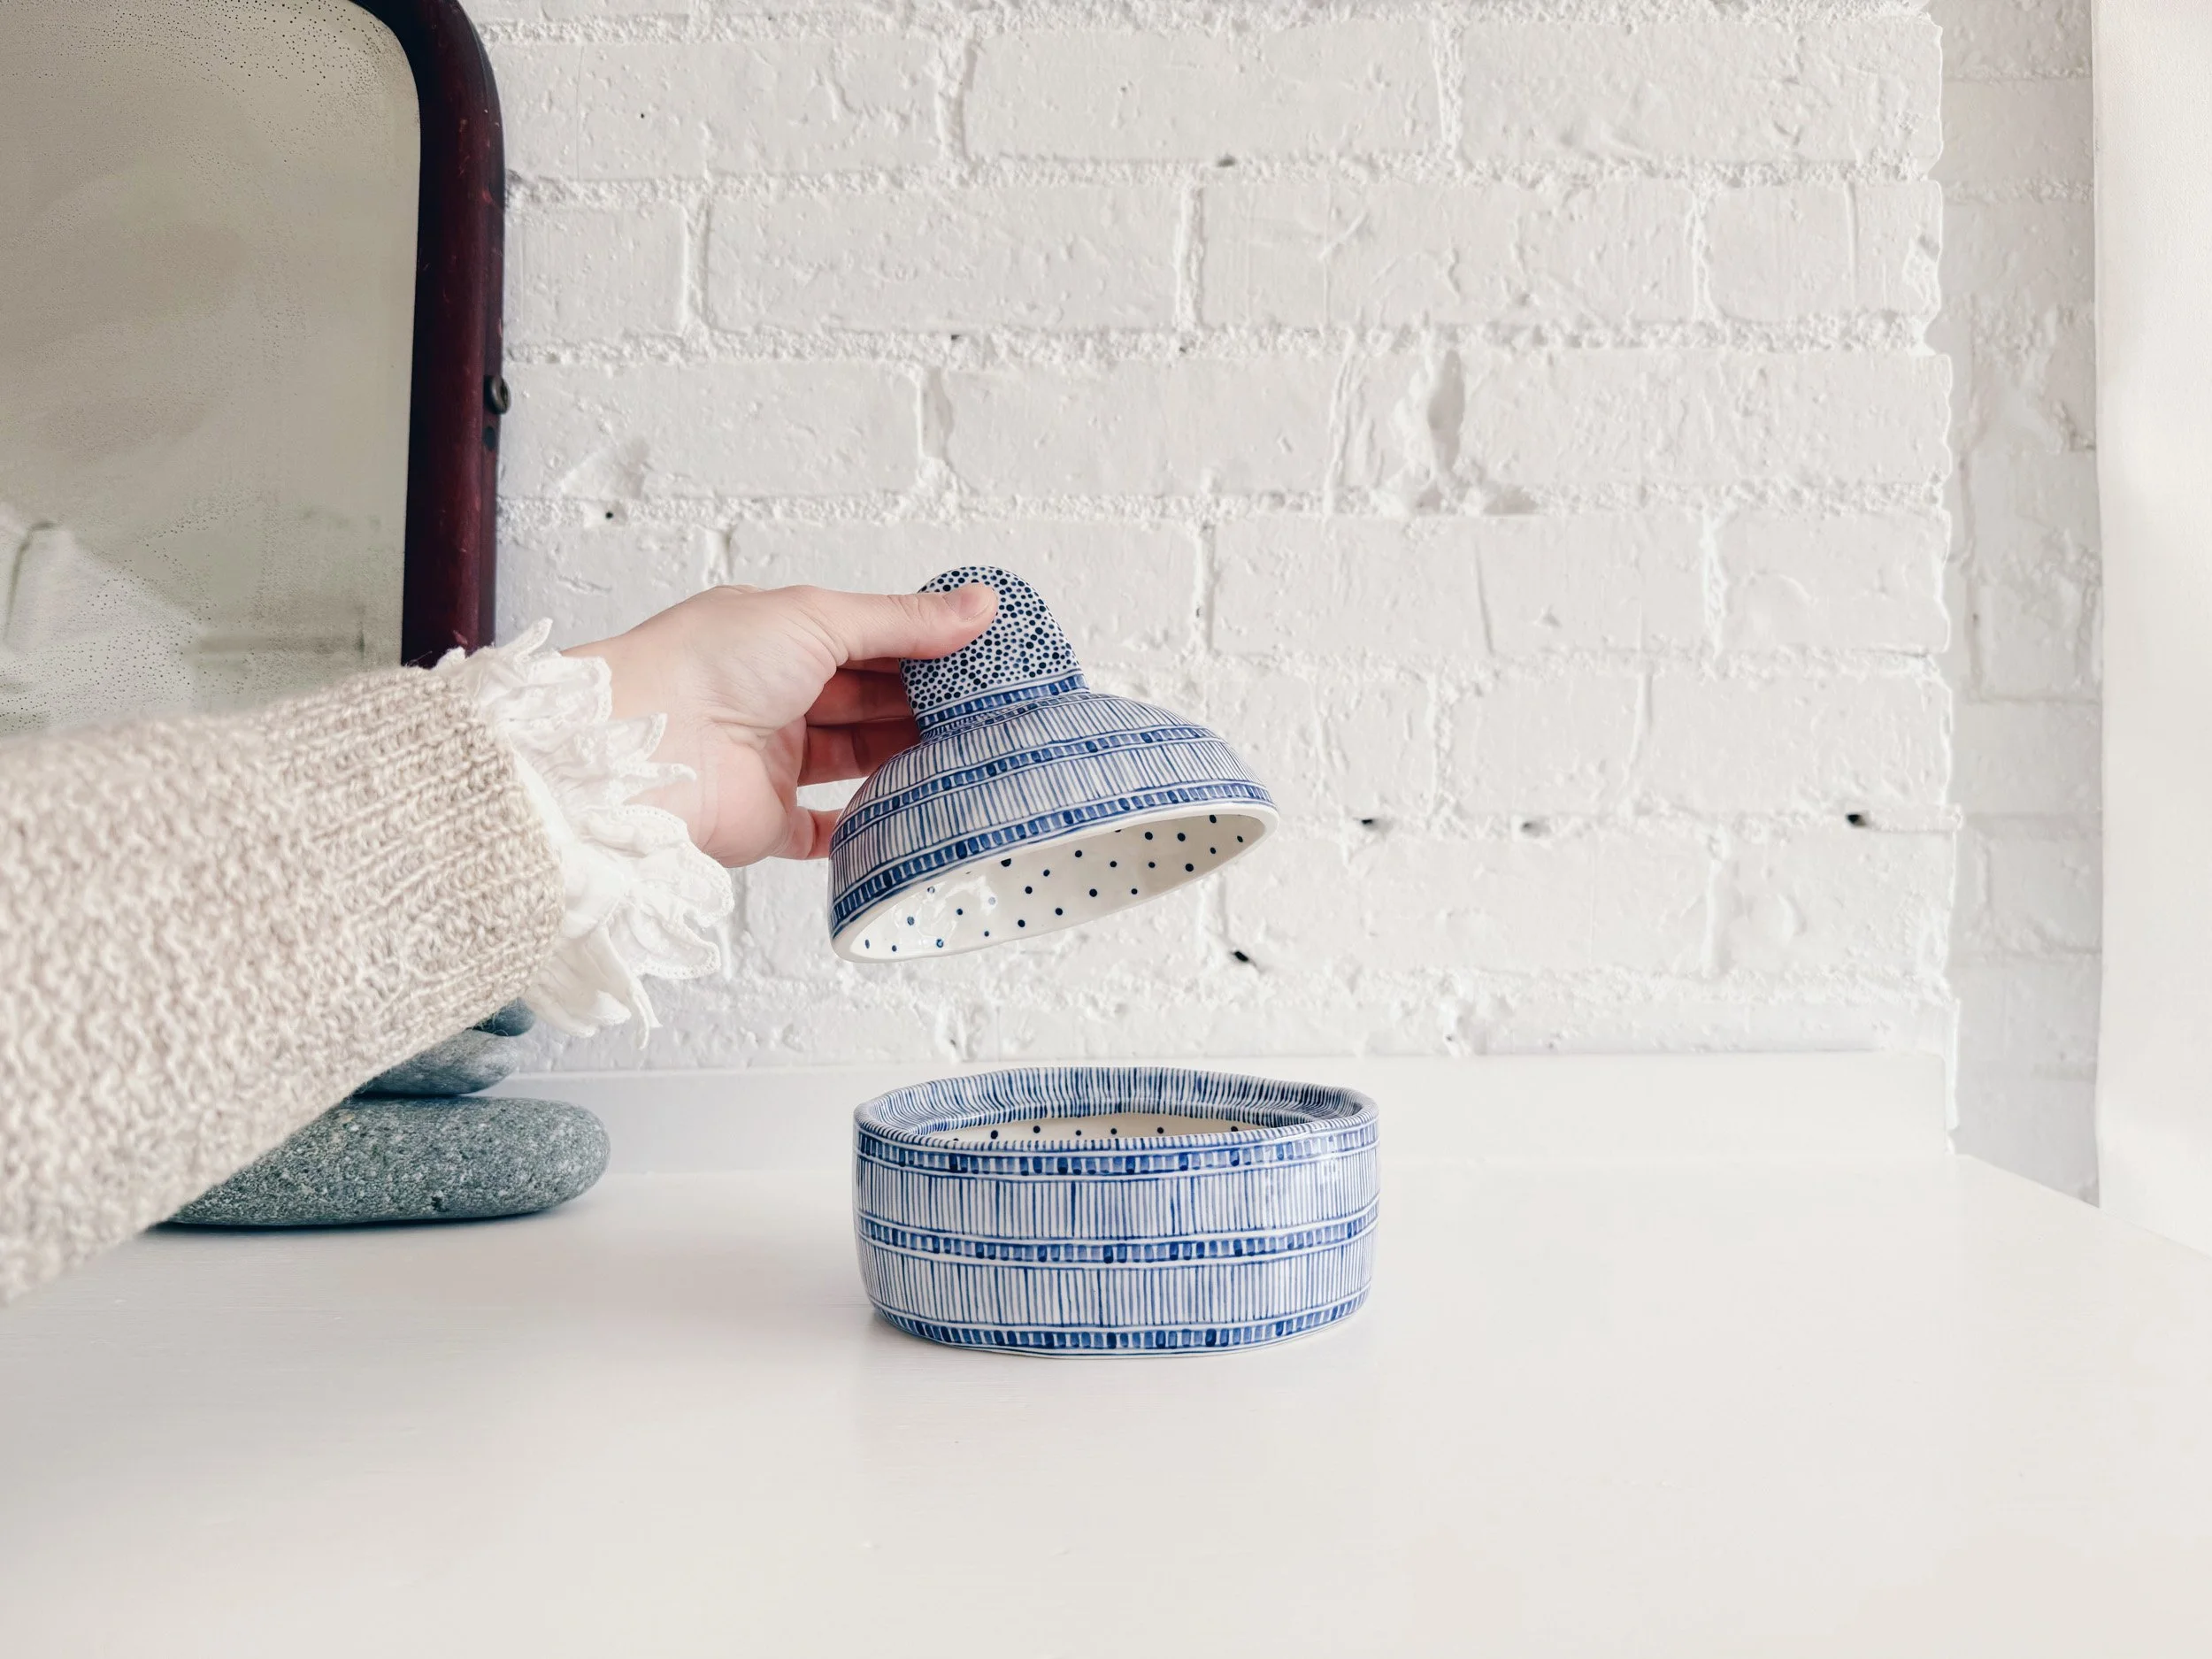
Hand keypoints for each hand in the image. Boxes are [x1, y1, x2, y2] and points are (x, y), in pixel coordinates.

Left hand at [565, 582, 996, 866]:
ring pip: (855, 760)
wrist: (642, 753)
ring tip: (969, 754)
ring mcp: (770, 762)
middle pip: (866, 701)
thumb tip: (980, 605)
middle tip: (990, 709)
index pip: (867, 640)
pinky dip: (866, 824)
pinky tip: (912, 812)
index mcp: (776, 638)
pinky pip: (826, 830)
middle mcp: (773, 697)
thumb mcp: (818, 619)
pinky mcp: (767, 823)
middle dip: (924, 705)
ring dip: (906, 758)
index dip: (923, 648)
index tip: (983, 658)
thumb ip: (902, 620)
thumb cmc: (708, 664)